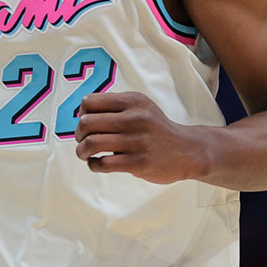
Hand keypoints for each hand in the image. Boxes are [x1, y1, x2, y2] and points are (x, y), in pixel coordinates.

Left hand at [74, 92, 206, 183]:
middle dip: (79, 134)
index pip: (90, 102)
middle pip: (87, 123)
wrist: (187, 150)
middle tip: (83, 140)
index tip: (87, 123)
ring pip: (92, 144)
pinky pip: (103, 164)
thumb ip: (115, 107)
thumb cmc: (156, 129)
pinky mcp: (138, 163)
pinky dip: (93, 165)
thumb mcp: (141, 108)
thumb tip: (80, 114)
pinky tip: (97, 164)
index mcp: (133, 101)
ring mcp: (137, 141)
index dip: (82, 114)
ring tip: (85, 154)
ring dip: (82, 151)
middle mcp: (135, 118)